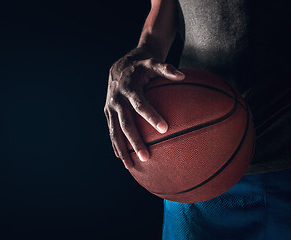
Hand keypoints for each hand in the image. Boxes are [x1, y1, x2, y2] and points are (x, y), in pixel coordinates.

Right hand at [104, 48, 184, 168]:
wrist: (120, 67)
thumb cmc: (141, 66)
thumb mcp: (152, 62)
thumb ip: (166, 69)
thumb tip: (183, 76)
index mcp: (129, 88)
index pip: (140, 104)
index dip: (151, 116)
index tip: (164, 128)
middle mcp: (117, 99)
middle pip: (126, 123)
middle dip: (135, 141)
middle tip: (146, 157)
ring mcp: (110, 108)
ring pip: (115, 131)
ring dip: (122, 149)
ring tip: (130, 166)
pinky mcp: (107, 113)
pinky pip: (111, 131)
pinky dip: (115, 144)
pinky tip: (122, 158)